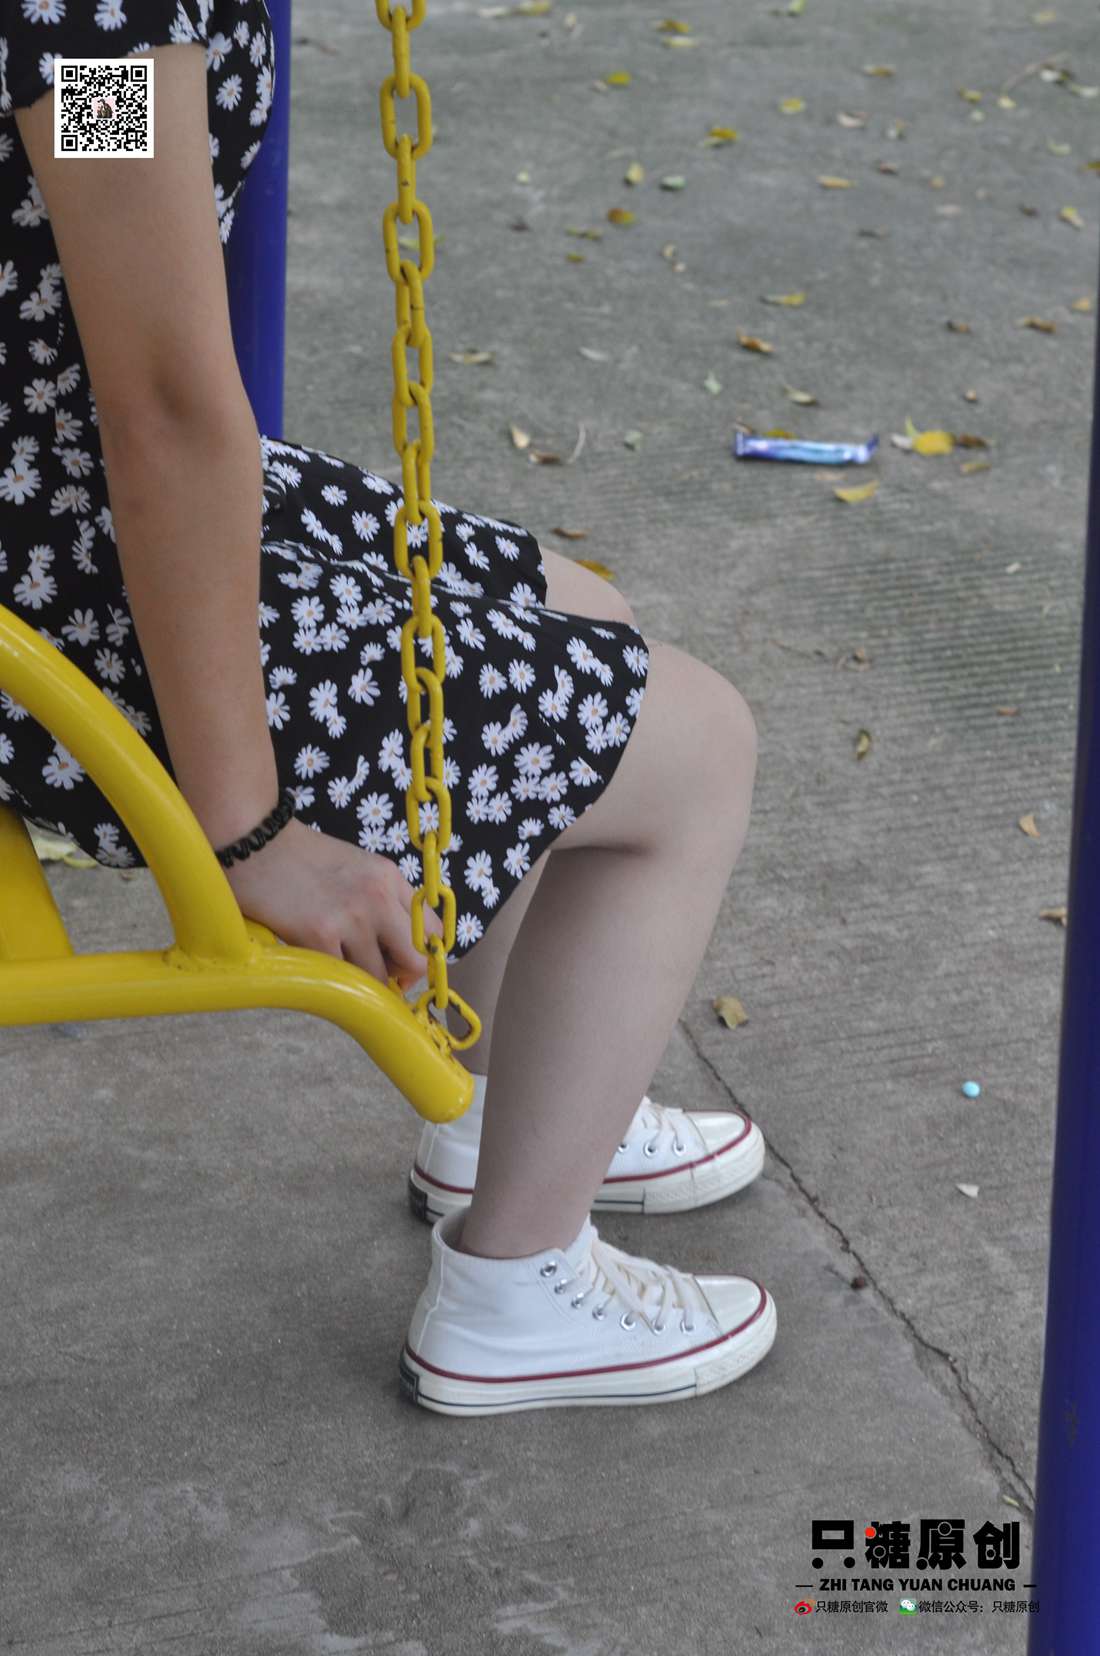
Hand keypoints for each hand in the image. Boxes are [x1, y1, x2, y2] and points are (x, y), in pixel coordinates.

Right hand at [221, 817, 443, 988]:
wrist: (253, 839)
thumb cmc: (297, 857)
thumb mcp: (355, 868)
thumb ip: (380, 901)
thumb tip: (394, 947)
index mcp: (391, 879)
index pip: (434, 931)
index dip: (421, 957)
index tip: (399, 965)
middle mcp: (379, 898)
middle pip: (418, 961)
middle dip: (400, 979)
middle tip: (376, 979)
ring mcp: (351, 917)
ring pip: (377, 978)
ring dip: (360, 983)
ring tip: (337, 968)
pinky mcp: (319, 935)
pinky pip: (341, 979)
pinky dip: (331, 980)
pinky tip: (315, 965)